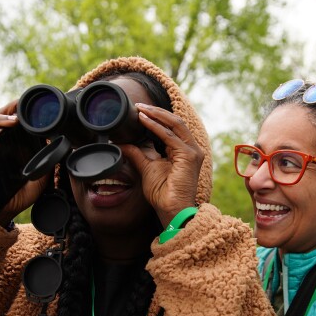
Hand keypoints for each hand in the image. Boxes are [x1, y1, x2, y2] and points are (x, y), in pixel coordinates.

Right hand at [0, 101, 50, 227]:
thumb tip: (57, 145)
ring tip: (19, 114)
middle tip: (25, 105)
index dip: (27, 113)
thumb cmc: (23, 194)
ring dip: (9, 113)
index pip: (23, 124)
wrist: (5, 210)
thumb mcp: (42, 177)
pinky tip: (10, 122)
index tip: (38, 108)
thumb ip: (48, 162)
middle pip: (9, 117)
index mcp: (22, 146)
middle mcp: (8, 143)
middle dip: (16, 107)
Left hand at [119, 103, 204, 225]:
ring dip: (156, 114)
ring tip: (140, 109)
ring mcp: (192, 151)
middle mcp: (191, 148)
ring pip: (174, 124)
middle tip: (138, 105)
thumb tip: (122, 142)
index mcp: (183, 150)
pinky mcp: (189, 156)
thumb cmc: (162, 193)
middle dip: (156, 111)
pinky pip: (170, 136)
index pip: (171, 127)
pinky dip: (156, 126)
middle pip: (174, 121)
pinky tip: (143, 120)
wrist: (171, 209)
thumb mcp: (146, 167)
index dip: (156, 117)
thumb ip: (137, 153)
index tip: (139, 111)